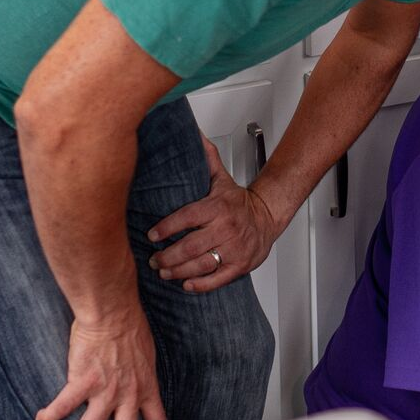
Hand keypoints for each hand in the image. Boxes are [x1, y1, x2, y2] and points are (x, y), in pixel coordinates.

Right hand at [35, 304, 165, 419]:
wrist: (112, 311)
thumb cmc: (129, 327)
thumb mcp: (146, 357)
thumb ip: (141, 376)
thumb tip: (137, 386)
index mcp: (146, 388)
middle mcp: (129, 395)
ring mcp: (106, 390)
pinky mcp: (83, 381)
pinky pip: (64, 405)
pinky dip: (51, 415)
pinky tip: (42, 419)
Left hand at [148, 139, 281, 292]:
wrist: (268, 216)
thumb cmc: (238, 201)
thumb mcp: (221, 178)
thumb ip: (206, 158)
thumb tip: (194, 134)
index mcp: (218, 207)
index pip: (187, 218)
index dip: (166, 228)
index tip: (152, 235)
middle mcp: (226, 229)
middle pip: (190, 246)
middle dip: (167, 256)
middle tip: (153, 259)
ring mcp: (234, 249)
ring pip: (201, 265)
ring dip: (178, 271)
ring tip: (163, 272)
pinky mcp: (240, 265)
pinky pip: (217, 279)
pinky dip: (200, 285)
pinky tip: (186, 284)